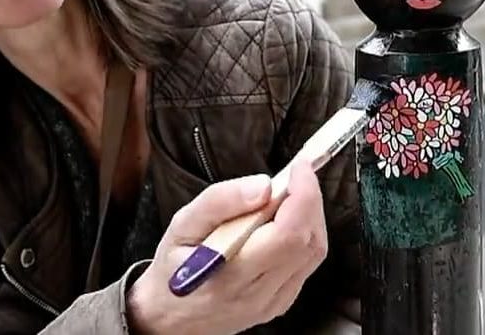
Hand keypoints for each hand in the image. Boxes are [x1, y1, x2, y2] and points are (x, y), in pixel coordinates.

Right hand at [126, 160, 328, 334]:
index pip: (288, 235)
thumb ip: (221, 201)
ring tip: (288, 196)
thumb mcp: (182, 225)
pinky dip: (305, 234)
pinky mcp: (281, 303)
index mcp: (230, 275)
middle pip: (308, 242)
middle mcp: (257, 294)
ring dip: (310, 216)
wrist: (170, 317)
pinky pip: (307, 264)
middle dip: (309, 200)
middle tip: (294, 177)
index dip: (303, 196)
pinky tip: (285, 221)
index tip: (299, 168)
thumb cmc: (173, 268)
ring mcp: (273, 302)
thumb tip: (264, 186)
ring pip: (314, 252)